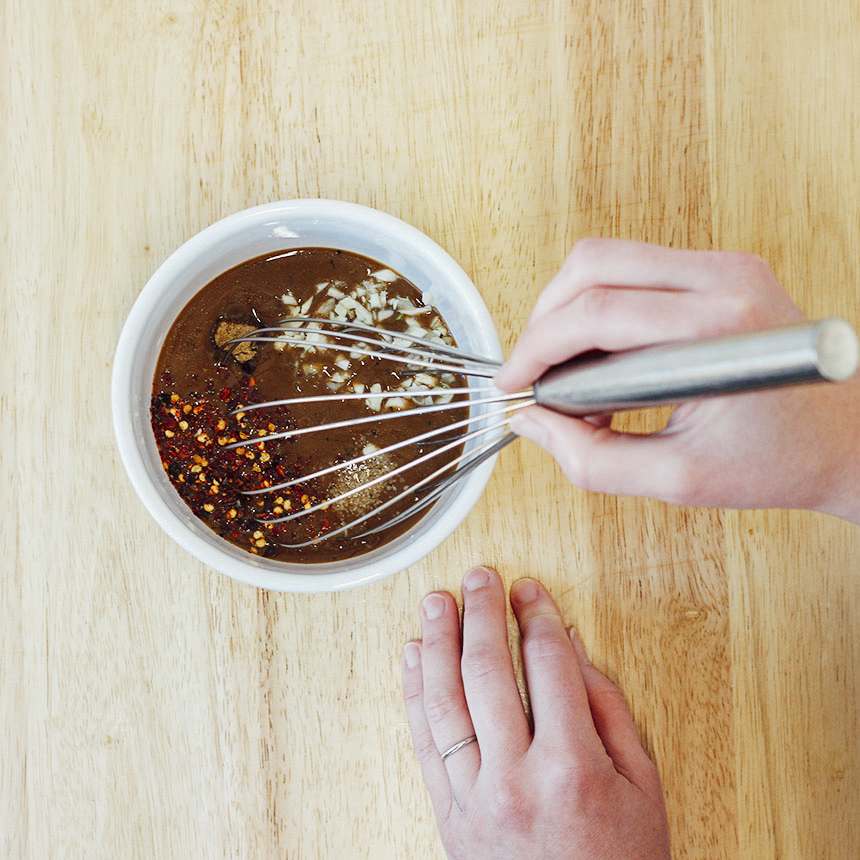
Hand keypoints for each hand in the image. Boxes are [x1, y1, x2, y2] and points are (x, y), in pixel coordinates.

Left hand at [401, 567, 669, 859]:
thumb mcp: (644, 790)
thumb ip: (608, 711)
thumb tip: (571, 649)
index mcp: (573, 767)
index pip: (548, 665)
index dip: (537, 616)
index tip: (528, 591)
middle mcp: (516, 778)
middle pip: (488, 670)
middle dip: (482, 613)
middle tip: (479, 576)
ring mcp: (475, 797)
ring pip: (445, 699)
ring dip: (438, 641)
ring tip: (436, 601)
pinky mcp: (449, 815)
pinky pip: (424, 741)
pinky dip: (414, 692)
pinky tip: (414, 656)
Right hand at [493, 239, 859, 522]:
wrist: (847, 440)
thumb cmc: (782, 460)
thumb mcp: (677, 478)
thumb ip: (591, 459)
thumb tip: (533, 423)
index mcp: (718, 327)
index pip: (595, 312)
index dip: (536, 348)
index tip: (513, 383)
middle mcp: (724, 278)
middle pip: (592, 265)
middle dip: (544, 321)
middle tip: (535, 375)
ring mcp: (725, 266)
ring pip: (606, 260)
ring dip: (570, 314)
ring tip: (574, 377)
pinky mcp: (721, 271)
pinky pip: (634, 271)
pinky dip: (600, 311)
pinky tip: (604, 364)